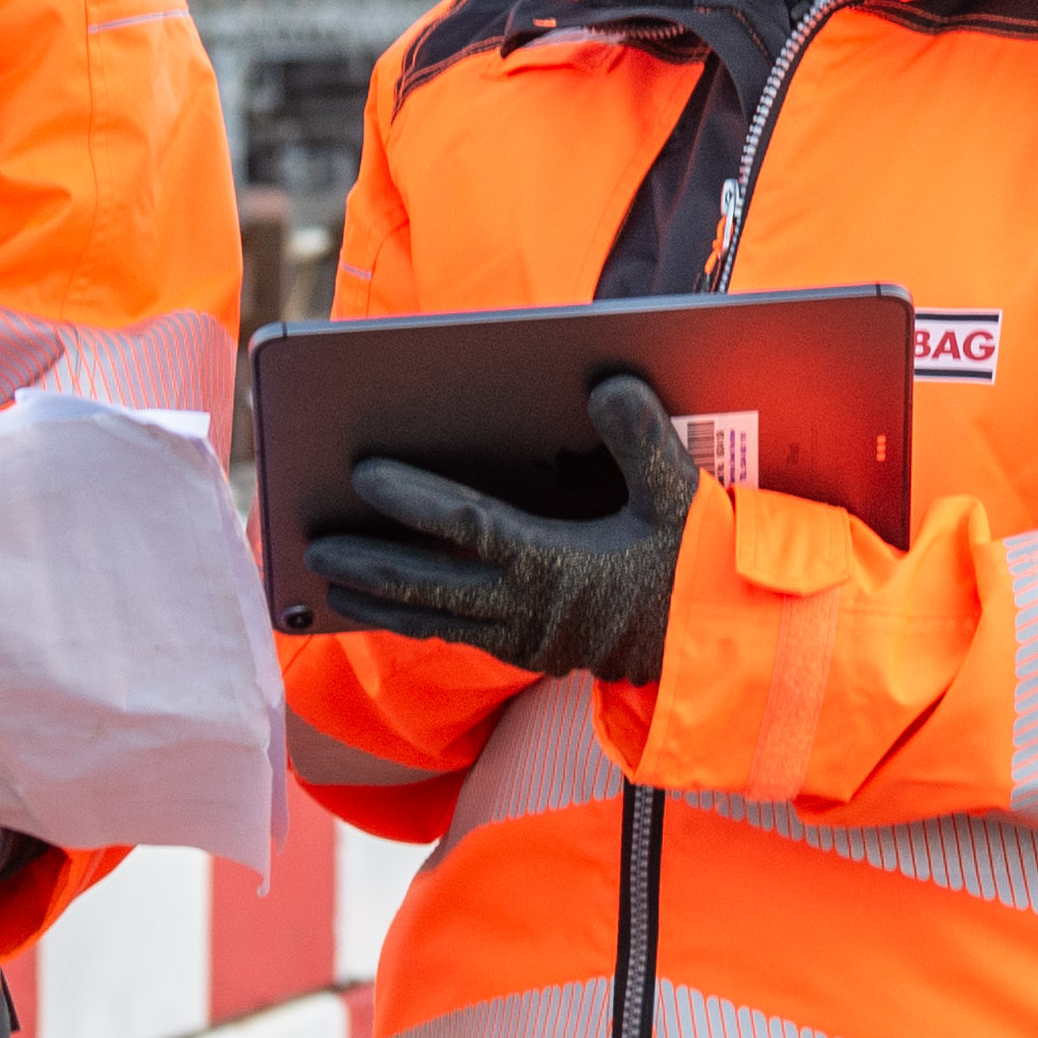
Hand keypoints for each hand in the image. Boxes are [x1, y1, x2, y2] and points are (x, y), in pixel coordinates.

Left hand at [307, 371, 707, 688]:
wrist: (726, 650)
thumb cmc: (701, 569)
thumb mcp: (683, 498)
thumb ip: (645, 440)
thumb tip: (610, 384)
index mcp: (558, 568)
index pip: (470, 527)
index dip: (415, 501)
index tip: (364, 474)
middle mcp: (530, 612)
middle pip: (429, 585)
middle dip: (368, 563)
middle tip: (311, 542)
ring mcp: (525, 639)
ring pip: (434, 619)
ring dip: (378, 599)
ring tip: (327, 577)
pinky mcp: (530, 654)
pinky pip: (456, 635)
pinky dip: (414, 619)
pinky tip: (384, 605)